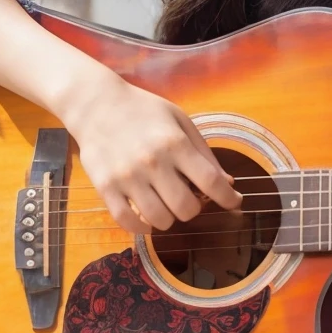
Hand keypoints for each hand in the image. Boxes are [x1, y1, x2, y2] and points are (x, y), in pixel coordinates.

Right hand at [58, 68, 242, 234]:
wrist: (97, 104)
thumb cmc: (144, 110)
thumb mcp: (180, 120)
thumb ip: (203, 152)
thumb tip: (227, 183)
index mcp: (175, 143)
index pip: (210, 181)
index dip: (227, 197)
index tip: (234, 202)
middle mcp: (153, 162)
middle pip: (186, 208)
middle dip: (194, 208)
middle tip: (189, 198)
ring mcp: (127, 177)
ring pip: (159, 220)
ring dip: (169, 219)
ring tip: (166, 205)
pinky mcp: (105, 187)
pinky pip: (127, 222)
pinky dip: (141, 228)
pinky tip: (146, 220)